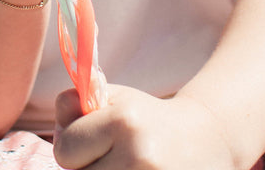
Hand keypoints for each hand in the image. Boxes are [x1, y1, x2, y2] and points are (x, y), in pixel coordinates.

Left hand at [53, 85, 237, 169]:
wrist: (205, 141)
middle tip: (113, 156)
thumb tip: (59, 119)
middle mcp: (139, 156)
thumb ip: (77, 107)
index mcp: (124, 122)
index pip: (65, 151)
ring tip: (124, 167)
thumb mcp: (115, 100)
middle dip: (89, 168)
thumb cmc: (148, 119)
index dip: (74, 145)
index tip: (96, 138)